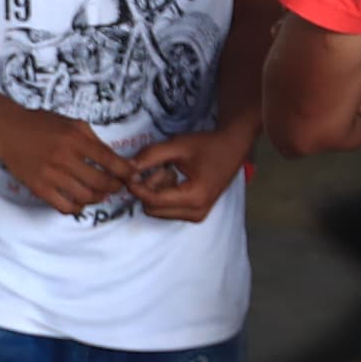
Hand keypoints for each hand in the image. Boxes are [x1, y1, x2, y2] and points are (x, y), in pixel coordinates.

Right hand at [0, 109, 137, 216]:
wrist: (8, 130)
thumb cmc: (41, 124)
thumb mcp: (72, 123)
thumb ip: (93, 140)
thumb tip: (114, 159)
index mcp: (76, 139)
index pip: (110, 160)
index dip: (126, 171)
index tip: (133, 176)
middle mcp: (65, 158)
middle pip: (101, 182)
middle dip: (115, 187)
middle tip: (117, 186)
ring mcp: (51, 175)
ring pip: (85, 197)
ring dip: (98, 199)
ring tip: (100, 195)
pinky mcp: (39, 188)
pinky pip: (64, 207)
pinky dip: (77, 208)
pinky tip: (80, 203)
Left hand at [127, 116, 259, 222]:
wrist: (232, 148)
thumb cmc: (207, 145)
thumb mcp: (177, 145)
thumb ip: (150, 156)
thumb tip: (127, 168)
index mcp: (194, 197)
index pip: (153, 200)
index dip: (136, 186)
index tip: (129, 172)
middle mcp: (196, 212)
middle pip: (153, 208)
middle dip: (150, 188)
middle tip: (162, 167)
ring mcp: (197, 216)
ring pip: (158, 211)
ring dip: (157, 191)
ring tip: (172, 171)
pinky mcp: (196, 214)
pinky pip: (167, 210)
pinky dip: (164, 195)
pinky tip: (176, 179)